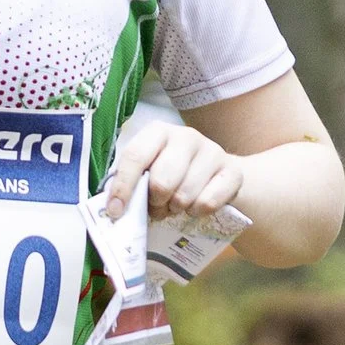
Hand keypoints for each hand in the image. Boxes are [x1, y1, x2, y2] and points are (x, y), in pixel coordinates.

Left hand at [101, 120, 245, 225]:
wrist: (219, 176)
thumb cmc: (174, 175)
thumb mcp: (149, 172)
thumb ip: (131, 184)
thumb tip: (112, 208)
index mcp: (158, 132)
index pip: (135, 157)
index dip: (123, 187)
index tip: (115, 211)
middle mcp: (185, 136)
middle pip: (161, 182)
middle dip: (155, 202)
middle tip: (156, 206)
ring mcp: (212, 151)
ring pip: (184, 196)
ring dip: (176, 209)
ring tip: (175, 205)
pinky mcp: (232, 171)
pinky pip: (208, 202)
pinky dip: (198, 212)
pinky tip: (196, 205)